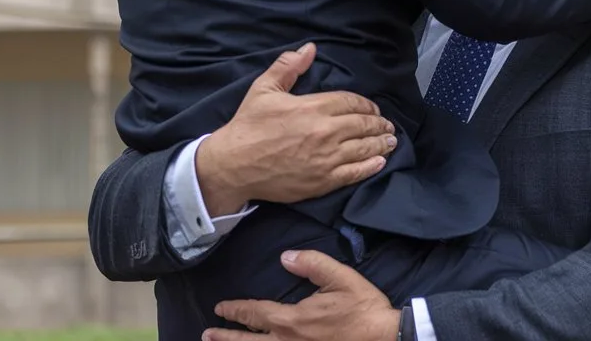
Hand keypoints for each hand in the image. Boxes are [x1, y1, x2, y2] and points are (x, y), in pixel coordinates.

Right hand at [195, 43, 397, 215]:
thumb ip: (289, 66)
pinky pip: (354, 174)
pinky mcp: (322, 182)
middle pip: (362, 125)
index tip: (373, 108)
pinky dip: (370, 167)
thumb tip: (310, 48)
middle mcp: (325, 132)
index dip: (366, 105)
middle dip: (378, 124)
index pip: (351, 102)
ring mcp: (326, 159)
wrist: (233, 165)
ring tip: (390, 141)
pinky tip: (379, 163)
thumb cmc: (249, 125)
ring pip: (363, 149)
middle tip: (388, 125)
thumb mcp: (264, 88)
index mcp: (313, 107)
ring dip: (380, 144)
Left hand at [203, 250, 399, 340]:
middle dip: (227, 336)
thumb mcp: (340, 277)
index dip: (237, 310)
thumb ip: (312, 264)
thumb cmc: (361, 308)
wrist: (382, 338)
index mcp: (294, 320)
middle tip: (208, 333)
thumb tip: (285, 257)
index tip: (221, 308)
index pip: (257, 314)